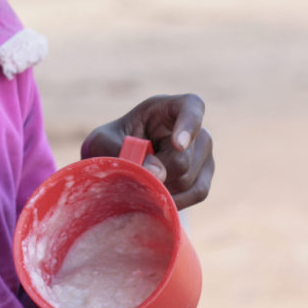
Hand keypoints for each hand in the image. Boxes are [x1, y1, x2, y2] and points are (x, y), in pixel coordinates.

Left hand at [79, 94, 212, 209]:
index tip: (178, 145)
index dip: (188, 124)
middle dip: (155, 174)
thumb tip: (159, 174)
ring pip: (188, 179)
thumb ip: (123, 150)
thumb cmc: (109, 144)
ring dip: (160, 188)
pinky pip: (197, 193)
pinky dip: (174, 201)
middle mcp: (193, 128)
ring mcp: (203, 153)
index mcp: (167, 108)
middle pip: (182, 158)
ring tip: (139, 182)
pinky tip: (155, 199)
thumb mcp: (103, 142)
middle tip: (132, 175)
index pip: (191, 106)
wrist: (115, 165)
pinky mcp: (204, 176)